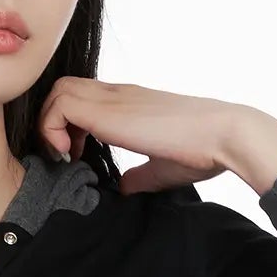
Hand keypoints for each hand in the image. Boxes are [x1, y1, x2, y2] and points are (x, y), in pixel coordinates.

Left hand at [36, 78, 240, 191]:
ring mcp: (112, 98)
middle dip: (54, 121)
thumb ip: (139, 176)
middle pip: (63, 87)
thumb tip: (125, 189)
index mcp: (129, 102)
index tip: (79, 156)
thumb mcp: (161, 167)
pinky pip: (60, 107)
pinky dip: (54, 130)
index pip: (82, 96)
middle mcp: (117, 94)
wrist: (223, 134)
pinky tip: (71, 154)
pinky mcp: (108, 110)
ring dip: (53, 125)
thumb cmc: (202, 150)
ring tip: (70, 155)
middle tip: (70, 154)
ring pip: (57, 91)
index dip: (70, 124)